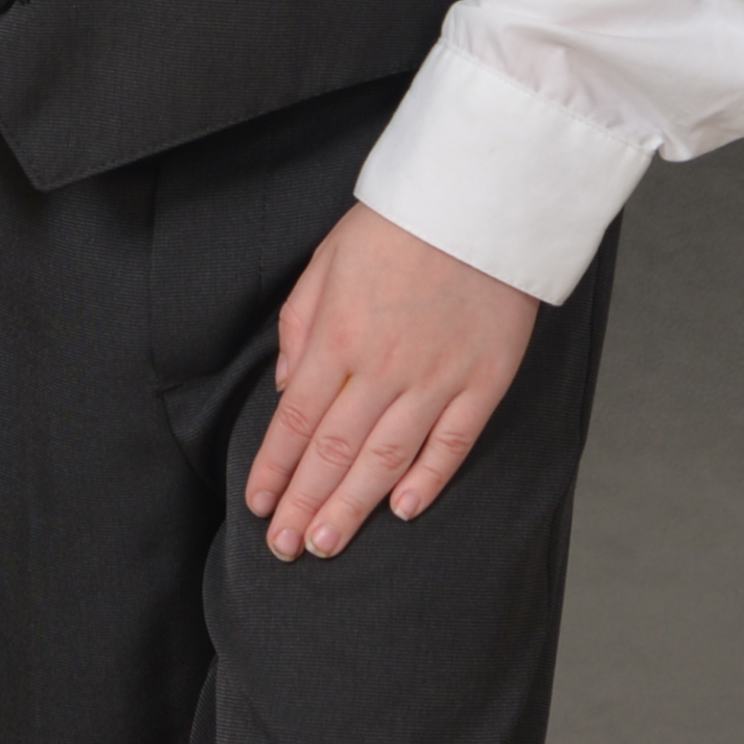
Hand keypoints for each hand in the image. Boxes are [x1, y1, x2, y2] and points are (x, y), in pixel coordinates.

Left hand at [243, 203, 538, 559]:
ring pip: (387, 460)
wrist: (480, 194)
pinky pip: (452, 443)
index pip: (296, 420)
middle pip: (334, 451)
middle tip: (285, 549)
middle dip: (304, 505)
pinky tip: (403, 510)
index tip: (259, 504)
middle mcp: (383, 366)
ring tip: (326, 544)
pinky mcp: (484, 380)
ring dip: (352, 508)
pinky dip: (427, 481)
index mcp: (339, 334)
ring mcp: (437, 377)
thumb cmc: (400, 221)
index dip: (274, 468)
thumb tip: (286, 385)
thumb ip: (301, 322)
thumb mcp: (329, 256)